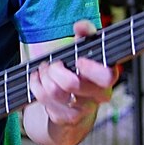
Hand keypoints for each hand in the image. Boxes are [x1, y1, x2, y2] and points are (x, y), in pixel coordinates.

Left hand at [29, 20, 116, 143]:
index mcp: (107, 78)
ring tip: (43, 70)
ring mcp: (81, 110)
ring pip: (54, 91)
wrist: (76, 107)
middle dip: (55, 70)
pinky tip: (38, 80)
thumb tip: (81, 25)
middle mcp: (97, 97)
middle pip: (72, 84)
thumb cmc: (82, 73)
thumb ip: (86, 34)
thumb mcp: (86, 51)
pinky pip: (44, 100)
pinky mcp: (65, 119)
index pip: (106, 76)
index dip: (91, 69)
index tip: (78, 61)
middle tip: (52, 64)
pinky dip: (36, 86)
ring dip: (43, 76)